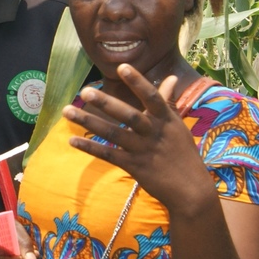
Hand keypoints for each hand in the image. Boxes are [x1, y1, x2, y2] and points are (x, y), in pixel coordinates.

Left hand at [62, 66, 217, 215]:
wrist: (191, 191)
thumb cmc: (184, 155)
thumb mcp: (178, 126)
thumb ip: (169, 102)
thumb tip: (171, 77)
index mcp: (166, 120)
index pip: (152, 97)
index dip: (137, 82)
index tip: (122, 67)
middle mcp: (154, 133)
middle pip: (128, 115)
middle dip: (106, 103)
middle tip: (85, 91)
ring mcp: (143, 150)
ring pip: (113, 134)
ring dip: (89, 122)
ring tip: (68, 111)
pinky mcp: (134, 166)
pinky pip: (109, 155)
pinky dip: (91, 148)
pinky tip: (73, 141)